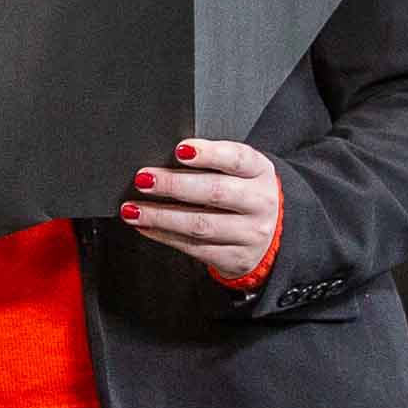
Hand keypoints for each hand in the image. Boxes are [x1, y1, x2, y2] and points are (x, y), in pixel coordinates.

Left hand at [119, 139, 281, 284]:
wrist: (274, 235)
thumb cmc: (246, 196)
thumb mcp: (242, 172)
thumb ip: (213, 162)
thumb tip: (166, 160)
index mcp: (260, 172)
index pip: (237, 158)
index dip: (208, 153)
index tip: (180, 150)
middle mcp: (259, 203)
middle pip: (215, 192)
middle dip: (174, 185)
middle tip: (144, 179)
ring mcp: (248, 234)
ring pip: (200, 225)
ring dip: (160, 216)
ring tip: (133, 209)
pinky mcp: (234, 257)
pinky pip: (193, 248)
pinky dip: (164, 236)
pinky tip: (146, 226)